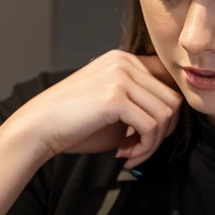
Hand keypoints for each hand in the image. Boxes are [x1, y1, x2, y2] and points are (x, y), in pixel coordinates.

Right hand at [12, 50, 183, 167]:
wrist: (38, 128)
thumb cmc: (75, 124)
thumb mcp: (116, 108)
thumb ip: (143, 106)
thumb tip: (175, 119)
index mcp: (125, 60)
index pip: (169, 85)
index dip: (166, 117)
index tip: (147, 138)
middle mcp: (125, 62)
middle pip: (173, 100)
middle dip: (162, 134)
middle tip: (138, 151)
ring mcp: (121, 76)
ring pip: (166, 114)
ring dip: (152, 144)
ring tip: (130, 154)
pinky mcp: (116, 96)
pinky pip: (151, 126)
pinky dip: (144, 148)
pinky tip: (123, 155)